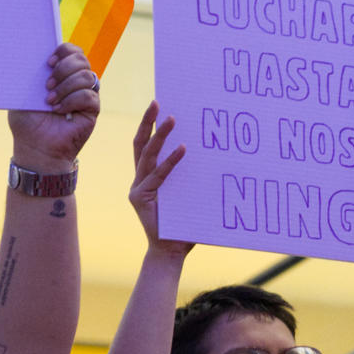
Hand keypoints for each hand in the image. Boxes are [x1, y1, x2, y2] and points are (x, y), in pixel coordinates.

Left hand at [7, 42, 98, 167]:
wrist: (35, 148)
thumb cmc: (27, 122)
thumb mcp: (22, 95)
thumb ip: (28, 76)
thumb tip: (29, 56)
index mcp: (60, 73)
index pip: (72, 51)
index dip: (64, 51)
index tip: (48, 62)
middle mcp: (76, 81)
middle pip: (81, 59)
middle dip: (63, 69)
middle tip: (47, 85)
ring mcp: (86, 94)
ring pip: (86, 76)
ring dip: (66, 87)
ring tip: (50, 101)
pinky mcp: (92, 109)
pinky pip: (89, 95)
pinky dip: (71, 101)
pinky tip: (58, 111)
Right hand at [130, 102, 191, 258]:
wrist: (171, 251)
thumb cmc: (184, 224)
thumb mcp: (188, 193)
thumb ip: (192, 175)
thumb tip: (216, 150)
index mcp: (147, 177)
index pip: (145, 145)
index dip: (149, 125)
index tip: (159, 104)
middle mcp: (139, 180)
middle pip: (140, 144)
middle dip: (147, 122)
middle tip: (157, 102)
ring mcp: (137, 189)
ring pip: (147, 156)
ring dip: (160, 135)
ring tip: (172, 118)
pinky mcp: (140, 198)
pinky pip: (158, 176)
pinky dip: (171, 161)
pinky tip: (183, 148)